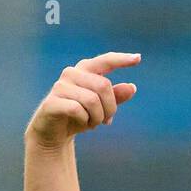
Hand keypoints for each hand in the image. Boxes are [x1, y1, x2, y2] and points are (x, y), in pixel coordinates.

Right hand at [25, 51, 140, 147]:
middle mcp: (71, 73)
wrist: (54, 133)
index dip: (121, 59)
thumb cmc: (79, 116)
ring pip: (92, 100)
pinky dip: (84, 121)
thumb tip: (132, 87)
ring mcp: (60, 86)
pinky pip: (78, 110)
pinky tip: (80, 123)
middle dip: (110, 108)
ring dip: (97, 118)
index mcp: (84, 70)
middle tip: (105, 120)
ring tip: (91, 123)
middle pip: (103, 86)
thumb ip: (115, 97)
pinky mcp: (52, 101)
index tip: (138, 58)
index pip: (105, 61)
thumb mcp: (101, 108)